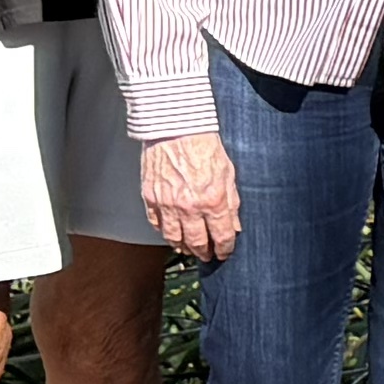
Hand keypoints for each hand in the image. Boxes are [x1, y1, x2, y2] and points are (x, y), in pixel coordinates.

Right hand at [143, 132, 243, 264]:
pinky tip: (171, 233)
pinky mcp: (150, 197)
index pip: (222, 236)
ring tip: (189, 249)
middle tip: (207, 255)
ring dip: (183, 247)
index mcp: (212, 201)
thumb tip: (234, 225)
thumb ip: (232, 202)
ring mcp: (167, 204)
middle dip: (204, 252)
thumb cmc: (204, 145)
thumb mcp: (228, 173)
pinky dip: (163, 232)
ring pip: (174, 238)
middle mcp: (189, 207)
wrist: (176, 128)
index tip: (225, 252)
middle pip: (197, 242)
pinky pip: (156, 223)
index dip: (225, 248)